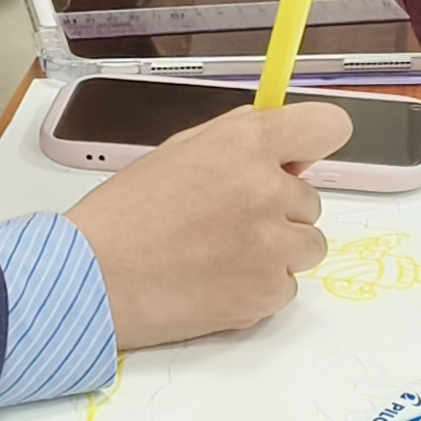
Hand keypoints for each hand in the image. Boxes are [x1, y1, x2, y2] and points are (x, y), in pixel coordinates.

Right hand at [68, 101, 346, 345]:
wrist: (92, 279)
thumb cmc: (124, 216)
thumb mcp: (178, 152)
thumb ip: (236, 141)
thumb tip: (278, 144)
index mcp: (245, 144)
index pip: (327, 127)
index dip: (315, 142)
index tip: (302, 158)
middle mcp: (267, 190)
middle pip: (311, 200)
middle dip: (278, 210)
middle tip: (226, 222)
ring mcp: (272, 245)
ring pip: (306, 245)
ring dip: (276, 250)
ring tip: (220, 255)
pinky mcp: (267, 292)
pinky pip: (286, 286)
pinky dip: (258, 286)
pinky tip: (215, 281)